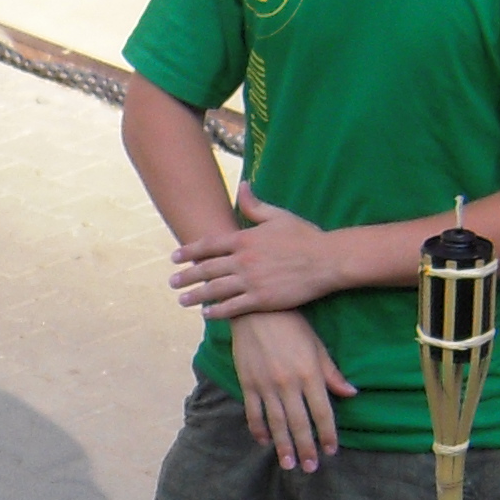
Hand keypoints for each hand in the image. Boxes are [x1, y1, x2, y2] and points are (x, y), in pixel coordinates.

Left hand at [171, 185, 351, 320]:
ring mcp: (251, 281)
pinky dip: (217, 311)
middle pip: (206, 269)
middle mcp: (243, 260)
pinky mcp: (262, 299)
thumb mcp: (278, 216)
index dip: (189, 252)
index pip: (208, 245)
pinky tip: (207, 314)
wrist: (327, 260)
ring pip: (215, 290)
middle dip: (187, 276)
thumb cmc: (305, 236)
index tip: (175, 257)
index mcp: (245, 239)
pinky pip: (233, 307)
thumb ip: (255, 205)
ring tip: (182, 300)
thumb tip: (242, 186)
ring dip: (196, 295)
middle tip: (172, 282)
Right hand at [230, 310, 353, 471]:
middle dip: (306, 448)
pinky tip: (264, 442)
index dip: (327, 434)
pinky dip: (258, 429)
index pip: (322, 412)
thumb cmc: (292, 326)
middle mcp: (288, 384)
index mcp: (310, 374)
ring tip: (288, 464)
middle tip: (310, 468)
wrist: (256, 310)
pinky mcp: (248, 383)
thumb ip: (331, 373)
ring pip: (276, 423)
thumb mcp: (317, 346)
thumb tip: (351, 394)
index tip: (331, 451)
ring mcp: (266, 385)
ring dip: (283, 446)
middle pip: (299, 423)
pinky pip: (253, 412)